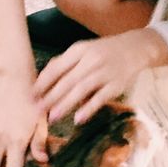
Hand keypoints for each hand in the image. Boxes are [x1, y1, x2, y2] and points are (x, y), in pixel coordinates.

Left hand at [34, 30, 160, 125]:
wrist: (136, 47)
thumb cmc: (104, 51)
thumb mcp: (84, 50)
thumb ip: (65, 63)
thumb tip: (43, 80)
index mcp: (79, 50)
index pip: (57, 67)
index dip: (43, 82)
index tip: (30, 95)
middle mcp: (91, 59)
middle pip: (67, 80)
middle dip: (50, 96)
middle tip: (37, 110)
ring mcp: (105, 72)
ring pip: (82, 89)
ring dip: (65, 104)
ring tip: (52, 117)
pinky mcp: (117, 84)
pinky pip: (101, 98)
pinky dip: (89, 108)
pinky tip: (78, 119)